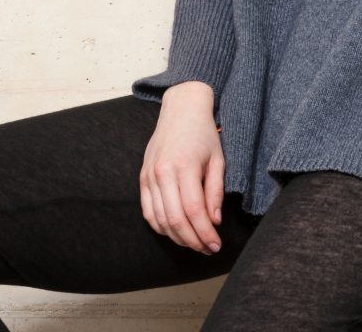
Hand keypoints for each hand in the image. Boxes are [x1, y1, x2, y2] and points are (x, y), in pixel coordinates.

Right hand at [139, 81, 224, 254]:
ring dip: (177, 237)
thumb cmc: (203, 135)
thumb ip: (215, 191)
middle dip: (193, 240)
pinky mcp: (142, 178)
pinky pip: (148, 211)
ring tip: (195, 243)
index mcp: (184, 166)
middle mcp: (162, 172)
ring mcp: (149, 176)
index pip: (193, 211)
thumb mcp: (218, 160)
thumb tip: (214, 222)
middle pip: (175, 219)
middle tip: (207, 249)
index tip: (216, 245)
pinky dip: (161, 227)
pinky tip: (176, 232)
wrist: (180, 111)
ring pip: (160, 219)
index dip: (205, 233)